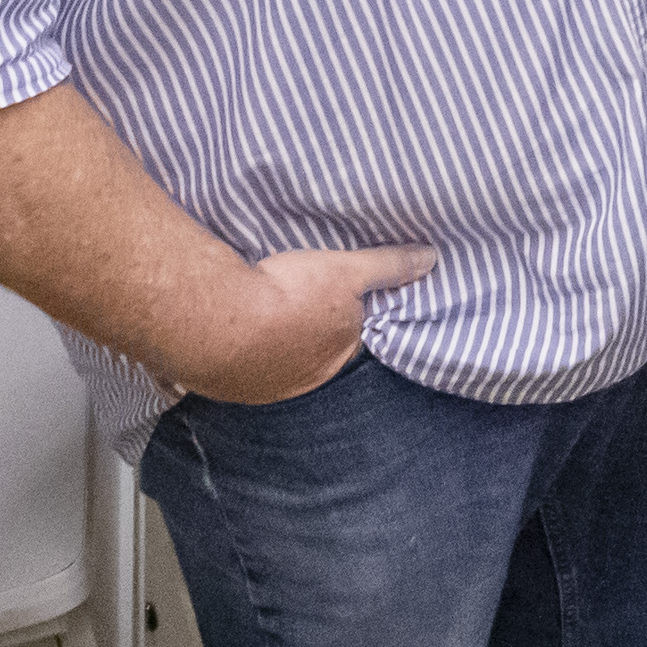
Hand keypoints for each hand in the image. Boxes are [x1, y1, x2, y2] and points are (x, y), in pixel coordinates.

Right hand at [176, 243, 433, 403]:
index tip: (327, 300)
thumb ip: (387, 266)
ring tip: (256, 315)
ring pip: (269, 364)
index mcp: (336, 355)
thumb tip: (429, 259)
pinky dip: (232, 352)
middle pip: (310, 354)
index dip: (342, 317)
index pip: (349, 338)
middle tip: (290, 303)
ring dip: (265, 344)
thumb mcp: (346, 270)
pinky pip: (232, 369)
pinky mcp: (222, 385)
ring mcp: (259, 387)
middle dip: (304, 333)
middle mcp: (301, 380)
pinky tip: (225, 332)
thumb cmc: (287, 296)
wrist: (217, 320)